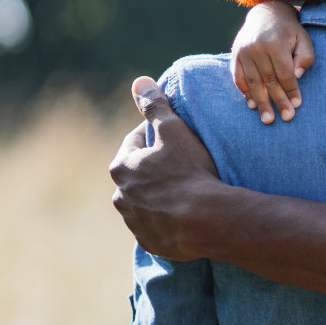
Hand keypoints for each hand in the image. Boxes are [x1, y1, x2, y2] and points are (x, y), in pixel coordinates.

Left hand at [110, 76, 224, 260]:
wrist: (204, 221)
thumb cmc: (189, 171)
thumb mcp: (173, 131)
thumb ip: (155, 106)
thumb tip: (140, 82)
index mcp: (122, 167)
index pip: (135, 142)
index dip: (155, 135)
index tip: (174, 135)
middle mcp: (121, 196)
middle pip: (136, 175)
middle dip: (153, 168)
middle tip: (181, 163)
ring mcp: (134, 222)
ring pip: (144, 202)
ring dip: (158, 195)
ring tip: (184, 190)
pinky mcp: (150, 242)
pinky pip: (155, 226)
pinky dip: (166, 220)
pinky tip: (184, 214)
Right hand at [230, 1, 314, 123]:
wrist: (266, 13)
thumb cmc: (290, 30)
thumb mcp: (304, 39)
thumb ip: (305, 57)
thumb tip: (296, 77)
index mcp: (275, 43)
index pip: (284, 73)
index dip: (291, 90)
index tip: (297, 105)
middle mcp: (256, 47)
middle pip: (269, 80)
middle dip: (278, 101)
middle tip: (286, 118)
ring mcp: (243, 51)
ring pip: (252, 82)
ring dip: (261, 102)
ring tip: (267, 119)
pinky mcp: (235, 54)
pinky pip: (238, 77)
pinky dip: (245, 92)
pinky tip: (253, 105)